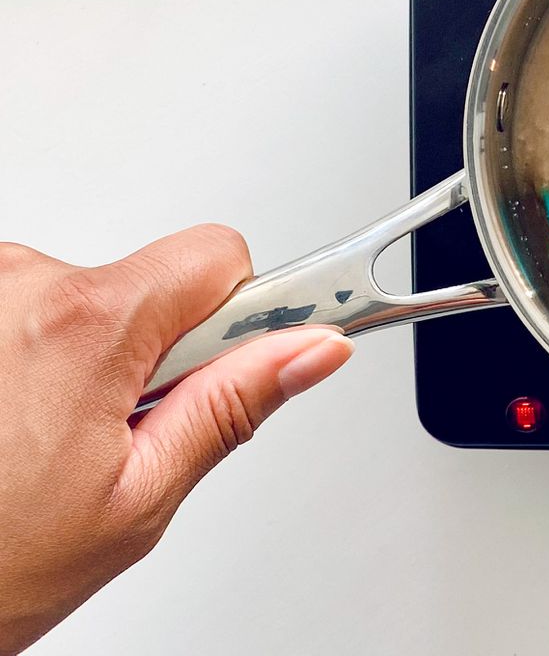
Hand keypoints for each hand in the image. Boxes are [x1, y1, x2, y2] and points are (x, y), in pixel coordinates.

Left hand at [0, 227, 353, 654]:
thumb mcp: (138, 498)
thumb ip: (233, 405)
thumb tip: (313, 348)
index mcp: (85, 324)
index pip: (218, 255)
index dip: (239, 313)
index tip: (232, 360)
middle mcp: (19, 284)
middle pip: (149, 282)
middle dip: (154, 350)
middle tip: (114, 433)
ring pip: (87, 299)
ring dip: (84, 357)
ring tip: (43, 438)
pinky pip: (27, 308)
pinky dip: (30, 356)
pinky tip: (9, 423)